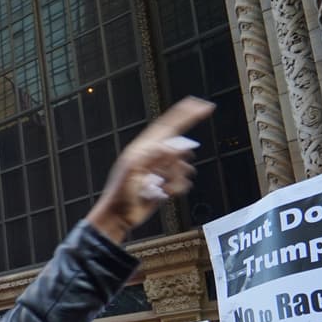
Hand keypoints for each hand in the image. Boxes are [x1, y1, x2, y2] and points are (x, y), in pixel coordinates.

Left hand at [85, 97, 212, 242]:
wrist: (119, 216)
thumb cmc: (120, 194)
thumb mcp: (134, 171)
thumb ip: (155, 155)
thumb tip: (174, 145)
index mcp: (143, 148)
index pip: (167, 125)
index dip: (185, 113)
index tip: (201, 104)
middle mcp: (152, 156)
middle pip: (178, 146)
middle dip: (180, 157)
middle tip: (166, 172)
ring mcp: (159, 170)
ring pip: (184, 165)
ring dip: (176, 177)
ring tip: (159, 187)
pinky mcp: (165, 184)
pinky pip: (183, 180)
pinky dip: (177, 187)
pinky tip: (163, 193)